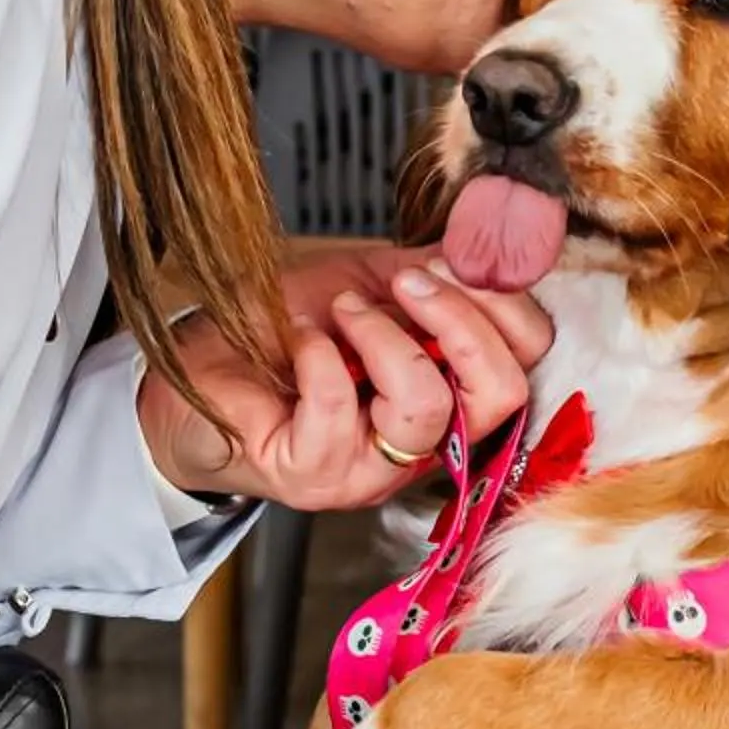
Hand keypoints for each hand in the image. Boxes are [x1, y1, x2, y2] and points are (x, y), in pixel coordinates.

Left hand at [136, 245, 549, 511]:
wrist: (202, 365)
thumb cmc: (283, 330)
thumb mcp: (367, 282)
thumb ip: (430, 274)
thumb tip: (480, 252)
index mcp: (451, 394)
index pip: (525, 363)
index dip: (503, 304)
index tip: (448, 263)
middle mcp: (424, 443)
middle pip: (503, 396)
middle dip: (463, 320)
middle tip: (409, 283)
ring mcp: (370, 468)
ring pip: (428, 409)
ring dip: (386, 337)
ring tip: (345, 309)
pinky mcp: (312, 476)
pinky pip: (338, 413)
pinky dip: (319, 355)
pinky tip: (301, 336)